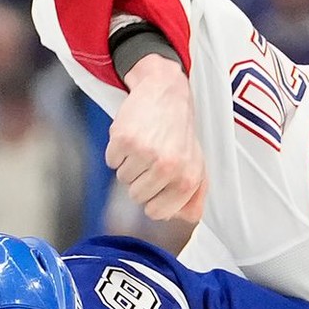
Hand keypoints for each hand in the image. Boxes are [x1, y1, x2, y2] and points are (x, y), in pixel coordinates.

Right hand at [108, 54, 205, 221]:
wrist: (165, 90)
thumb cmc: (180, 129)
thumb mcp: (197, 163)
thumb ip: (194, 195)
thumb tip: (186, 219)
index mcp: (187, 178)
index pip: (156, 212)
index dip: (153, 198)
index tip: (157, 181)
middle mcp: (168, 168)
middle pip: (136, 196)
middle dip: (139, 179)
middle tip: (151, 156)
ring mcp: (145, 154)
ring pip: (122, 179)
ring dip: (128, 164)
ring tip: (144, 143)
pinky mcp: (124, 140)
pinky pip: (111, 161)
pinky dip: (117, 150)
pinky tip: (133, 135)